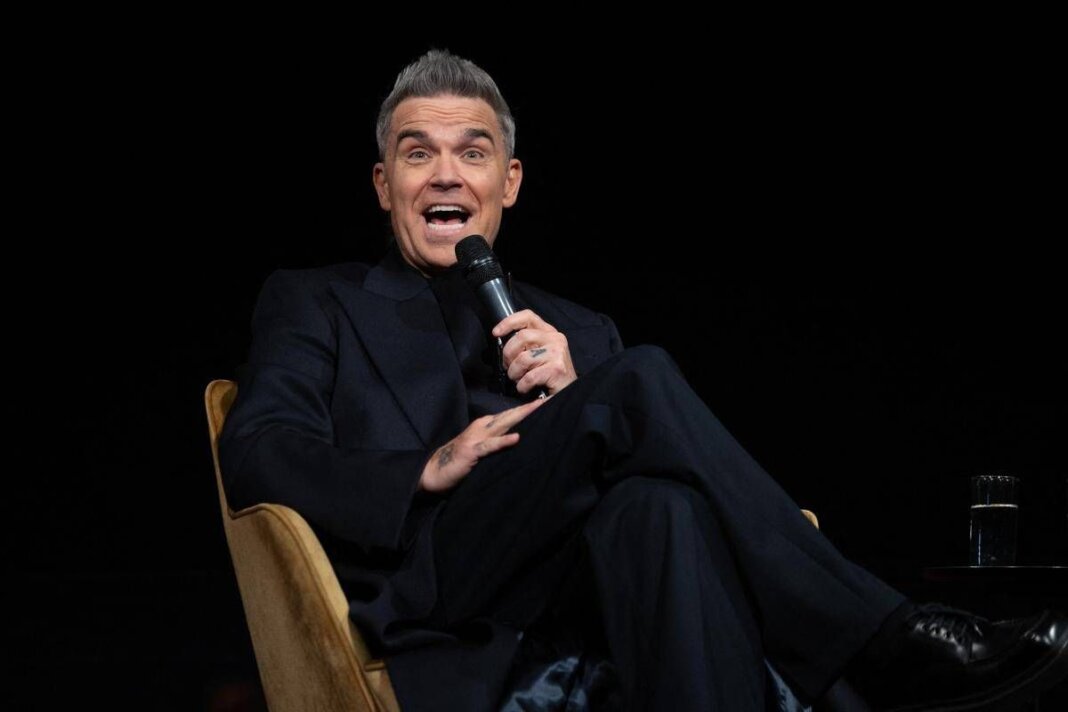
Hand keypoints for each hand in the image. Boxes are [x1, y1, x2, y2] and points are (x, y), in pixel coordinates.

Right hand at [418, 398, 545, 491]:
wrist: (435, 471)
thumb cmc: (461, 461)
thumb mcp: (483, 448)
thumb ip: (499, 442)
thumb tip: (521, 439)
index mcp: (486, 426)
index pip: (511, 415)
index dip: (528, 409)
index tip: (546, 403)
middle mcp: (483, 427)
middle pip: (510, 415)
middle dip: (529, 407)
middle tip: (548, 399)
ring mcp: (477, 438)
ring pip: (503, 424)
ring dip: (520, 416)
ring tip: (537, 408)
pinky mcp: (472, 451)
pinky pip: (490, 446)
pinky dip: (503, 441)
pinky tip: (516, 438)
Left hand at [492, 309, 577, 395]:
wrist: (569, 392)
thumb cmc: (550, 375)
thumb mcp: (539, 353)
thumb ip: (526, 344)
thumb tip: (502, 342)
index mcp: (549, 332)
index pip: (527, 317)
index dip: (509, 322)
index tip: (496, 333)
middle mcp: (555, 339)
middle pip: (521, 337)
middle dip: (508, 355)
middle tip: (509, 367)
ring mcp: (557, 353)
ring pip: (523, 359)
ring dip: (514, 373)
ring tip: (519, 380)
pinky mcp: (557, 369)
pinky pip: (529, 377)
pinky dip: (522, 386)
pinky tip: (526, 388)